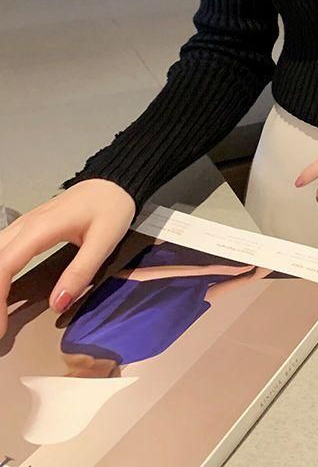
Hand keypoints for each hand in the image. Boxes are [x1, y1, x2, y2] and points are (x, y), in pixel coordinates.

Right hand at [0, 178, 136, 337]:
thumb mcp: (104, 240)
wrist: (113, 183)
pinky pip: (0, 251)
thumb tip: (57, 303)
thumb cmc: (111, 207)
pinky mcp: (26, 228)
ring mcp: (23, 225)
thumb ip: (80, 272)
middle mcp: (25, 225)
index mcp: (41, 229)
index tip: (0, 326)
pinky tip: (0, 289)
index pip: (4, 267)